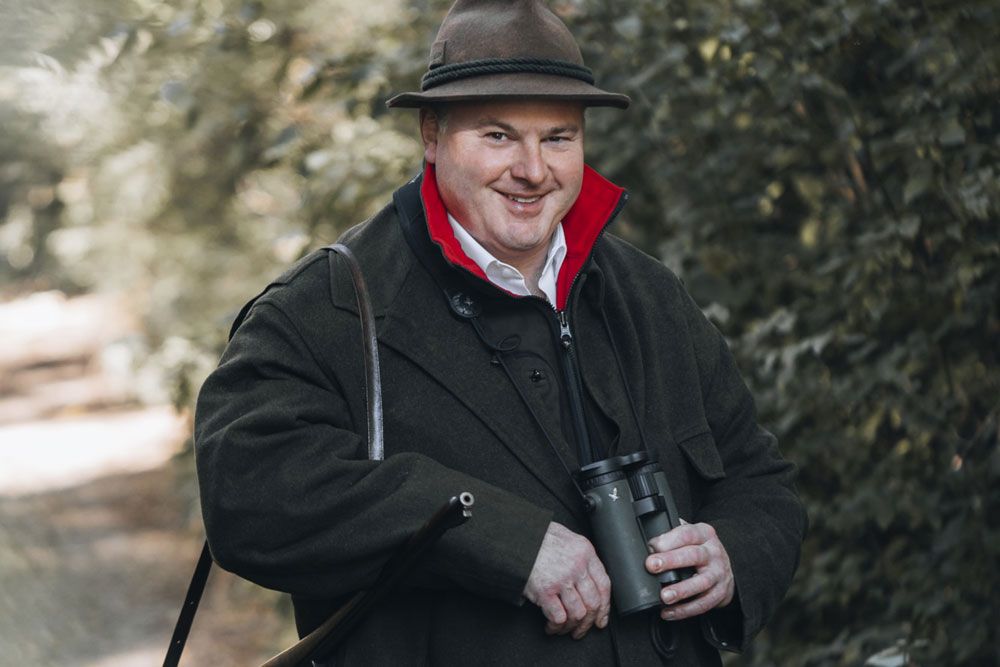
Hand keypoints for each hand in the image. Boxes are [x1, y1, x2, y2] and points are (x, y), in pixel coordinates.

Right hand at [523, 522, 611, 638]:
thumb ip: (579, 555)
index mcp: (584, 552)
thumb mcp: (566, 537)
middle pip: (593, 603)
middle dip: (588, 623)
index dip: (604, 607)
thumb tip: (586, 579)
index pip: (604, 585)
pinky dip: (555, 627)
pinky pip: (558, 617)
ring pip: (578, 613)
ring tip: (563, 629)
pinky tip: (550, 626)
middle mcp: (577, 566)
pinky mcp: (545, 590)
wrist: (516, 536)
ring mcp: (562, 579)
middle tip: (581, 630)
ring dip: (571, 627)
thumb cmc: (537, 537)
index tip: (601, 618)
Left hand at [645, 521, 733, 621]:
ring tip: (664, 596)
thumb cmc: (700, 549)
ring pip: (701, 583)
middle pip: (693, 556)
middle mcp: (713, 553)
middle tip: (652, 566)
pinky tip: (669, 612)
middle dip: (671, 561)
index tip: (652, 546)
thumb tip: (647, 541)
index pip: (686, 534)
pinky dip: (685, 610)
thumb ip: (672, 534)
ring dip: (681, 590)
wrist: (725, 567)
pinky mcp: (720, 593)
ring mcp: (718, 574)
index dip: (668, 540)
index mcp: (704, 534)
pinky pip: (703, 604)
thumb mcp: (691, 535)